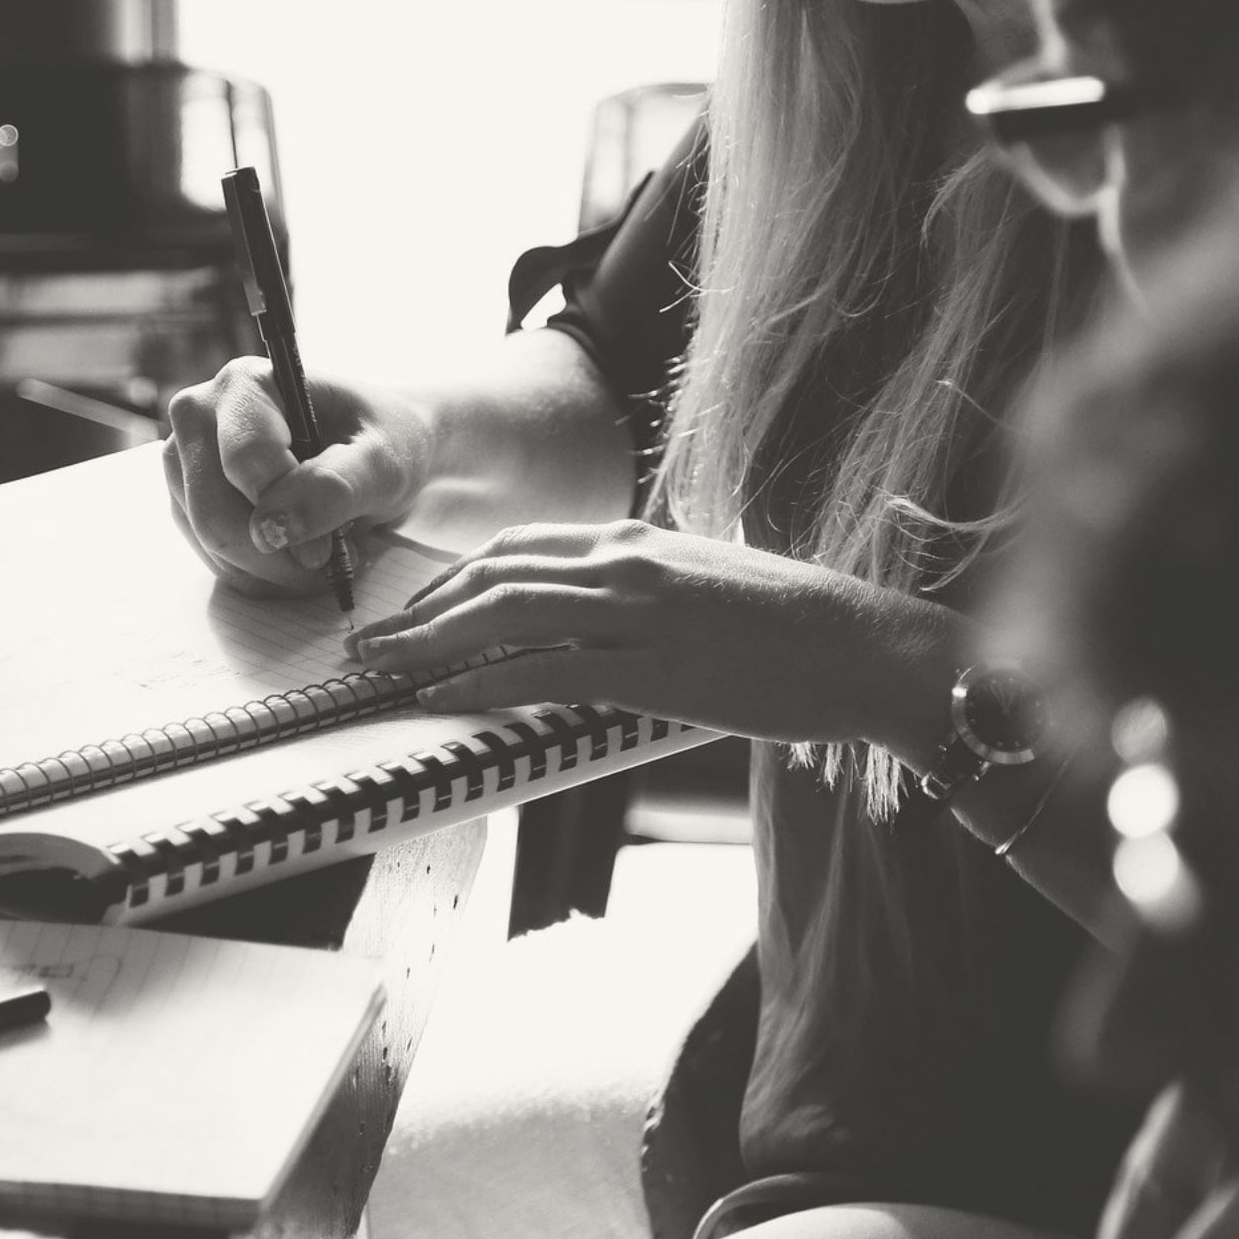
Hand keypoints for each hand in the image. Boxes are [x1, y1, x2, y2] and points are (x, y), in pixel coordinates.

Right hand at [163, 357, 436, 596]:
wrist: (376, 452)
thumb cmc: (384, 442)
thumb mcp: (382, 462)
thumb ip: (333, 487)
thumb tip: (271, 529)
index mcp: (245, 384)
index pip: (243, 461)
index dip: (286, 513)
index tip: (328, 548)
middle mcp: (200, 414)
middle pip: (213, 512)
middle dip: (275, 554)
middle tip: (327, 561)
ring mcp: (186, 461)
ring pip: (210, 543)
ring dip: (271, 569)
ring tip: (320, 553)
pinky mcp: (188, 501)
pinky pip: (213, 560)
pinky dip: (260, 574)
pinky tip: (296, 558)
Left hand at [342, 520, 962, 748]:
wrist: (868, 646)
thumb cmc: (798, 629)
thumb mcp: (706, 585)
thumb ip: (644, 592)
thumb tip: (597, 622)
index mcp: (636, 539)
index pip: (518, 548)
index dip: (452, 580)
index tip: (414, 611)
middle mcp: (626, 561)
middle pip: (493, 573)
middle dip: (420, 609)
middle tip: (370, 642)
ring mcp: (636, 609)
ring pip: (502, 613)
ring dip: (426, 642)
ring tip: (380, 669)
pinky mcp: (652, 664)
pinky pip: (543, 670)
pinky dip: (478, 682)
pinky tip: (438, 699)